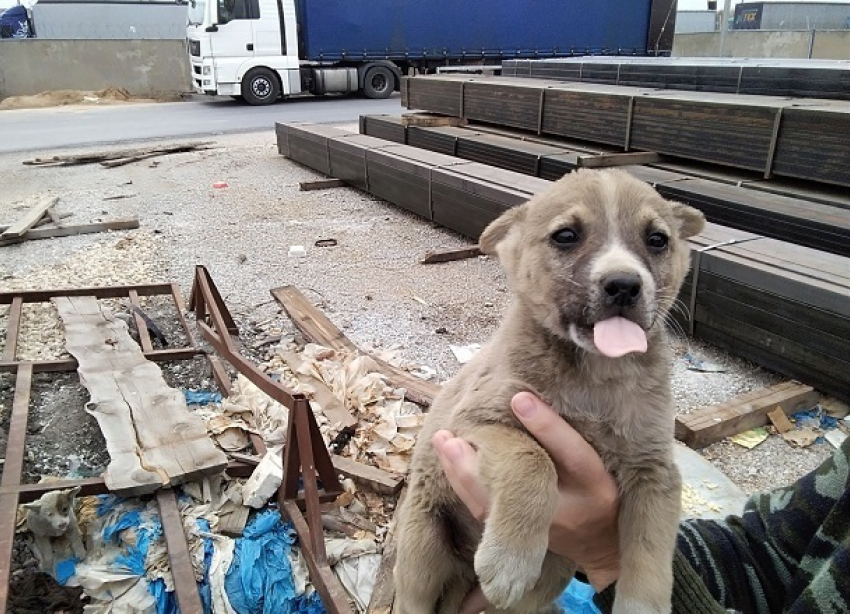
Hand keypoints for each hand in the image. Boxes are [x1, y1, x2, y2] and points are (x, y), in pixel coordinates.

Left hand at [432, 392, 620, 612]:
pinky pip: (485, 513)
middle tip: (459, 432)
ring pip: (495, 504)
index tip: (520, 398)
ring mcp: (539, 529)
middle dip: (487, 457)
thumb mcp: (598, 460)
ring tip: (443, 441)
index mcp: (595, 484)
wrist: (599, 543)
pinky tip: (447, 463)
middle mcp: (566, 510)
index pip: (573, 452)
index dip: (547, 426)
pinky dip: (463, 487)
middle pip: (524, 484)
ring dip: (463, 472)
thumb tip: (527, 395)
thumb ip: (571, 433)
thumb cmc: (597, 487)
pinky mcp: (518, 536)